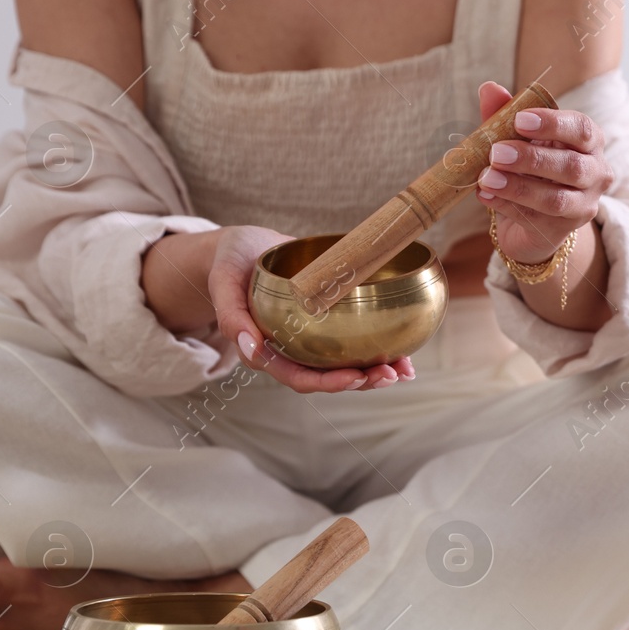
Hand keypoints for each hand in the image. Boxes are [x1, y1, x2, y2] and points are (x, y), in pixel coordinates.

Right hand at [207, 225, 413, 393]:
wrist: (244, 247)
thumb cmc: (230, 263)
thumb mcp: (223, 282)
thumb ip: (231, 316)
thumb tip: (249, 350)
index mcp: (265, 350)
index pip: (298, 376)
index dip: (327, 383)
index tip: (355, 377)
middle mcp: (292, 350)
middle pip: (328, 377)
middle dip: (362, 381)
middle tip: (392, 374)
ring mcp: (311, 340)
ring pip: (345, 365)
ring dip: (376, 371)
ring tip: (404, 370)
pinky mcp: (328, 323)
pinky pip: (354, 342)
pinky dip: (380, 349)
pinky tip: (405, 353)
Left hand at [473, 81, 612, 262]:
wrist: (533, 220)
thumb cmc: (529, 168)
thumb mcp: (516, 139)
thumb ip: (504, 115)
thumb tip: (489, 88)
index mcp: (588, 142)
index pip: (581, 129)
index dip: (553, 124)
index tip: (519, 120)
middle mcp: (596, 173)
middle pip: (571, 166)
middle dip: (532, 158)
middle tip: (496, 152)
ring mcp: (584, 205)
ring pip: (556, 198)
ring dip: (518, 187)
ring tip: (486, 177)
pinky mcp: (564, 231)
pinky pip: (537, 219)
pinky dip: (507, 205)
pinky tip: (484, 195)